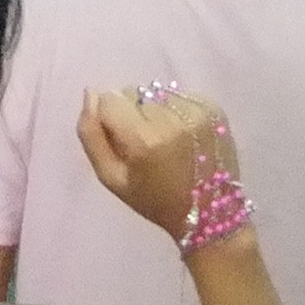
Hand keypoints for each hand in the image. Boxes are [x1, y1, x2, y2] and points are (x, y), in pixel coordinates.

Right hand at [78, 86, 239, 246]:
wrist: (209, 211)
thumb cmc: (154, 199)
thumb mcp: (112, 178)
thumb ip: (92, 135)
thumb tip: (91, 94)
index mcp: (143, 140)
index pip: (110, 99)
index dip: (111, 118)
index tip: (123, 141)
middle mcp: (171, 119)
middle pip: (134, 93)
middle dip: (133, 114)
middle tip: (146, 145)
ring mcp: (196, 111)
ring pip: (156, 92)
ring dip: (155, 111)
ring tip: (167, 140)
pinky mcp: (214, 108)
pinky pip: (180, 95)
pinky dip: (176, 110)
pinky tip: (184, 135)